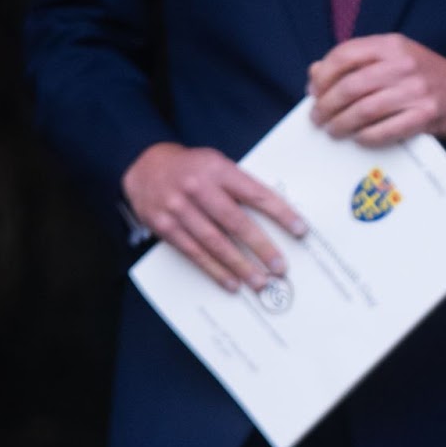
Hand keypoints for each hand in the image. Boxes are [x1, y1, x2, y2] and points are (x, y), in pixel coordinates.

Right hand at [122, 142, 306, 291]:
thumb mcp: (218, 164)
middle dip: (261, 247)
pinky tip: (231, 282)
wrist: (145, 165)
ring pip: (214, 243)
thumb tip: (277, 213)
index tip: (300, 230)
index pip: (256, 193)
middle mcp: (198, 188)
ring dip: (239, 266)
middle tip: (280, 267)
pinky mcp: (164, 226)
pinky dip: (214, 270)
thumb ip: (240, 185)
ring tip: (259, 282)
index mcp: (218, 169)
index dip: (280, 213)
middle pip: (235, 222)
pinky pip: (193, 253)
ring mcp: (179, 208)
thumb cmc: (192, 167)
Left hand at [307, 34, 445, 144]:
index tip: (314, 91)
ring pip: (364, 110)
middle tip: (318, 118)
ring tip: (333, 131)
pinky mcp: (425, 115)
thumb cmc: (426, 76)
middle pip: (350, 86)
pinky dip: (365, 137)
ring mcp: (416, 90)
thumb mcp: (394, 57)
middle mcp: (403, 64)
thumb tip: (315, 74)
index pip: (345, 54)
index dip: (323, 76)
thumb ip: (357, 62)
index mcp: (392, 44)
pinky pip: (384, 130)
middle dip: (326, 105)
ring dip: (341, 124)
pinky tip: (359, 139)